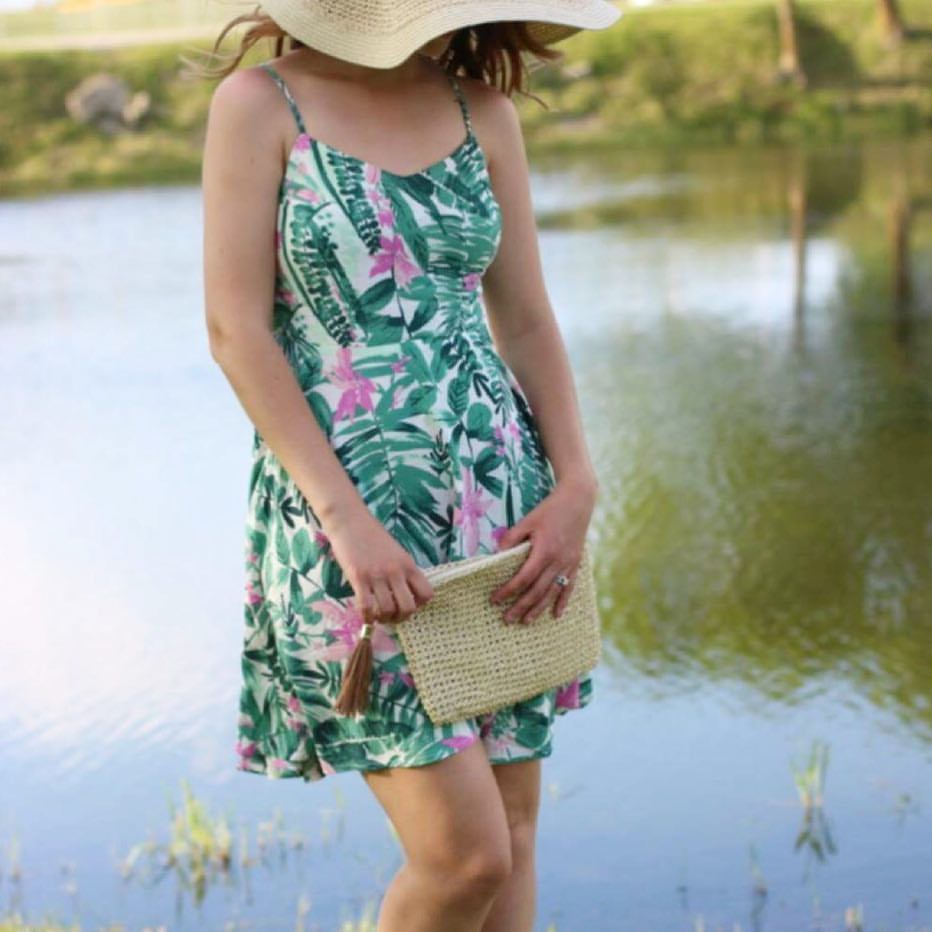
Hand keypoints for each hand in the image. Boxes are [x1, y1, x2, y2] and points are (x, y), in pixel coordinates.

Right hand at [321, 504, 434, 625]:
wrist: (350, 520)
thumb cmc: (372, 536)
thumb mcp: (396, 552)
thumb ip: (402, 571)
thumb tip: (402, 595)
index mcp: (408, 565)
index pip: (427, 594)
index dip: (419, 605)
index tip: (407, 604)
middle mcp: (396, 572)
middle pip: (409, 607)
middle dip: (400, 618)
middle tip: (391, 616)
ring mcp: (377, 575)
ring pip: (388, 610)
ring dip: (382, 619)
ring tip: (377, 616)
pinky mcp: (358, 578)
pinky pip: (366, 607)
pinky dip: (366, 617)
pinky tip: (365, 615)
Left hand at [489, 472, 597, 623]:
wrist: (578, 501)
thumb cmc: (549, 510)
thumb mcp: (527, 521)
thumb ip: (511, 539)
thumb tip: (495, 555)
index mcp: (543, 551)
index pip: (523, 578)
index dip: (507, 591)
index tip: (494, 600)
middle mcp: (558, 561)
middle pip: (537, 591)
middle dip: (521, 607)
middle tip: (507, 619)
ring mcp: (569, 564)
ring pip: (552, 592)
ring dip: (539, 609)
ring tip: (526, 621)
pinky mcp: (576, 563)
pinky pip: (569, 587)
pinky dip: (563, 601)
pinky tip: (556, 614)